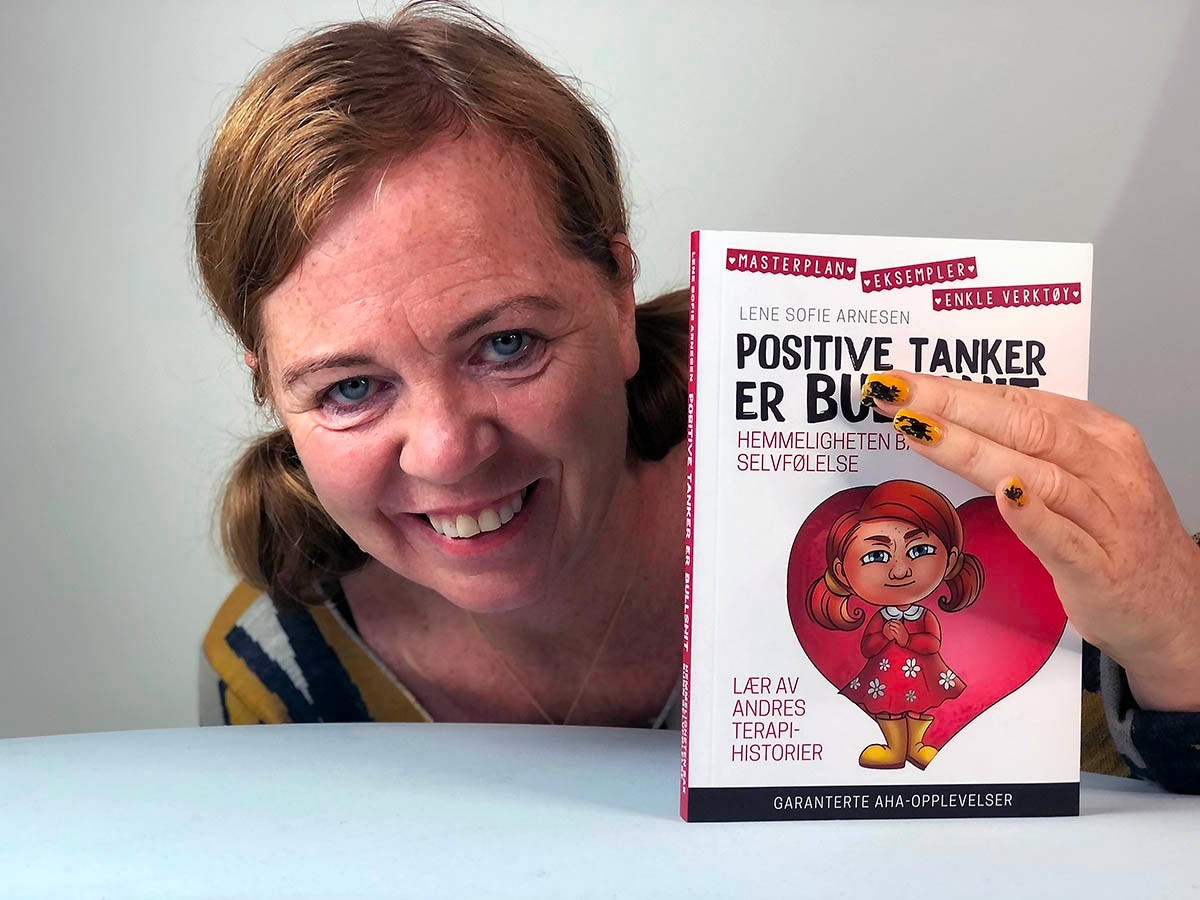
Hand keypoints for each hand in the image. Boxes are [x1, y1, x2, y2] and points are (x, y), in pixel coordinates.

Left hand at [864, 371, 1199, 711]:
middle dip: (953, 407)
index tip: (904, 383)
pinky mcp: (1101, 569)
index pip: (1020, 402)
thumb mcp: (1076, 475)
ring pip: (1038, 474)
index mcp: (1098, 436)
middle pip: (1025, 427)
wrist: (1175, 607)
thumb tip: (948, 417)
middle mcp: (1107, 468)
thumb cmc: (1112, 535)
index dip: (958, 390)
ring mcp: (1108, 519)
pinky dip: (1032, 515)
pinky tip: (1001, 493)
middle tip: (896, 395)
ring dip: (974, 450)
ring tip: (921, 432)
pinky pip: (1064, 538)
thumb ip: (1025, 446)